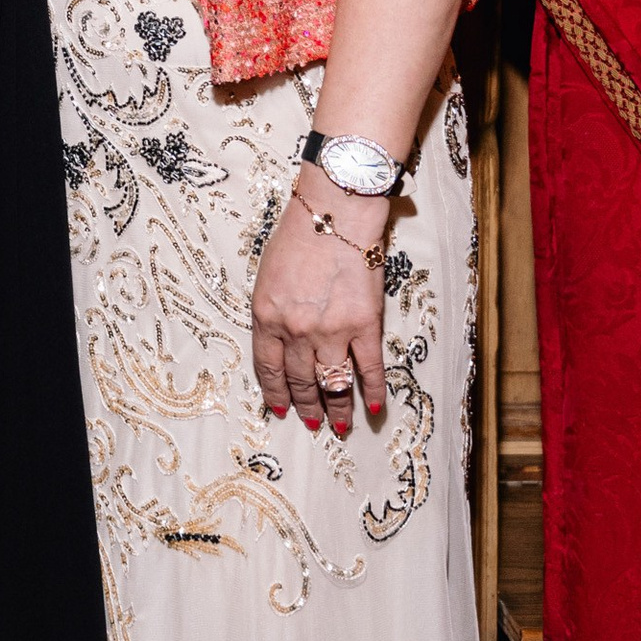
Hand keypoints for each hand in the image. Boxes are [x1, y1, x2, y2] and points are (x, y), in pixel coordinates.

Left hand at [251, 179, 388, 434]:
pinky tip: (374, 407)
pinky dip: (372, 390)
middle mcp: (296, 332)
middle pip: (300, 381)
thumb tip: (278, 337)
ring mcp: (332, 331)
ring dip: (337, 409)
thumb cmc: (298, 236)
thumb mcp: (266, 275)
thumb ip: (271, 310)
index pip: (268, 369)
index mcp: (267, 319)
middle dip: (306, 407)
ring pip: (333, 383)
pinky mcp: (365, 325)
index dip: (275, 393)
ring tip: (341, 426)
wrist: (334, 214)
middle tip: (311, 424)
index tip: (281, 409)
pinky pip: (369, 367)